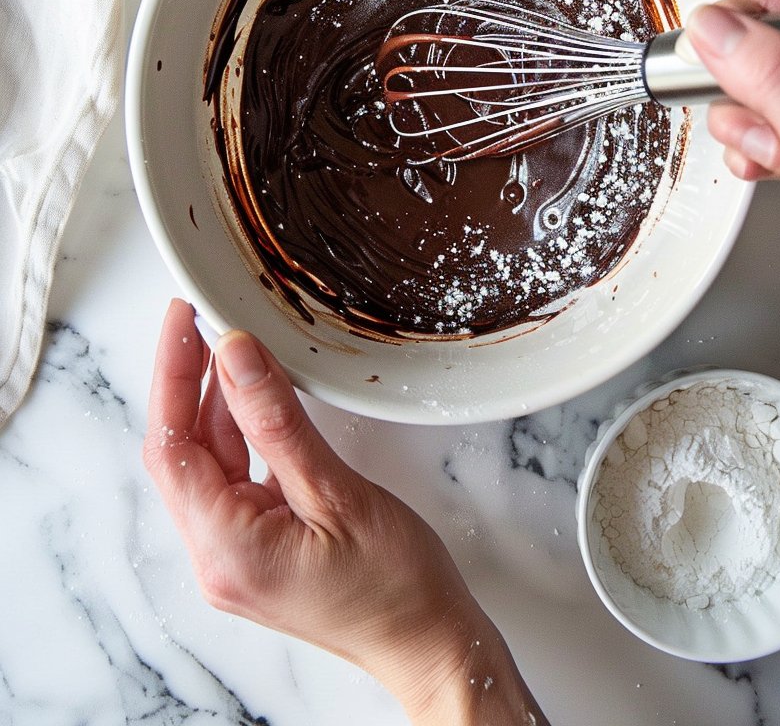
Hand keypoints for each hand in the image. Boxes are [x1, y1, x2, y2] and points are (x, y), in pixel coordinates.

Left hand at [143, 298, 548, 725]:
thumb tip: (236, 357)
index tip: (181, 318)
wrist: (429, 642)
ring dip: (218, 403)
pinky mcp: (258, 549)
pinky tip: (258, 397)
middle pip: (184, 453)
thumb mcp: (336, 491)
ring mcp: (236, 556)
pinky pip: (236, 478)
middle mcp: (218, 557)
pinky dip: (244, 433)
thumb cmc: (396, 584)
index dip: (171, 374)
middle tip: (204, 318)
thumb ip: (277, 422)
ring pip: (211, 461)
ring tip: (234, 345)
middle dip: (189, 381)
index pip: (173, 446)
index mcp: (227, 549)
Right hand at [684, 0, 779, 297]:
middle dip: (747, 89)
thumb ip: (775, 79)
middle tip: (756, 120)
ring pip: (765, 86)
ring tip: (773, 153)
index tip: (703, 50)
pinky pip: (773, 120)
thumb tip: (714, 29)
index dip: (744, 25)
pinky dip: (757, 146)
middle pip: (771, 44)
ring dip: (751, 126)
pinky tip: (766, 163)